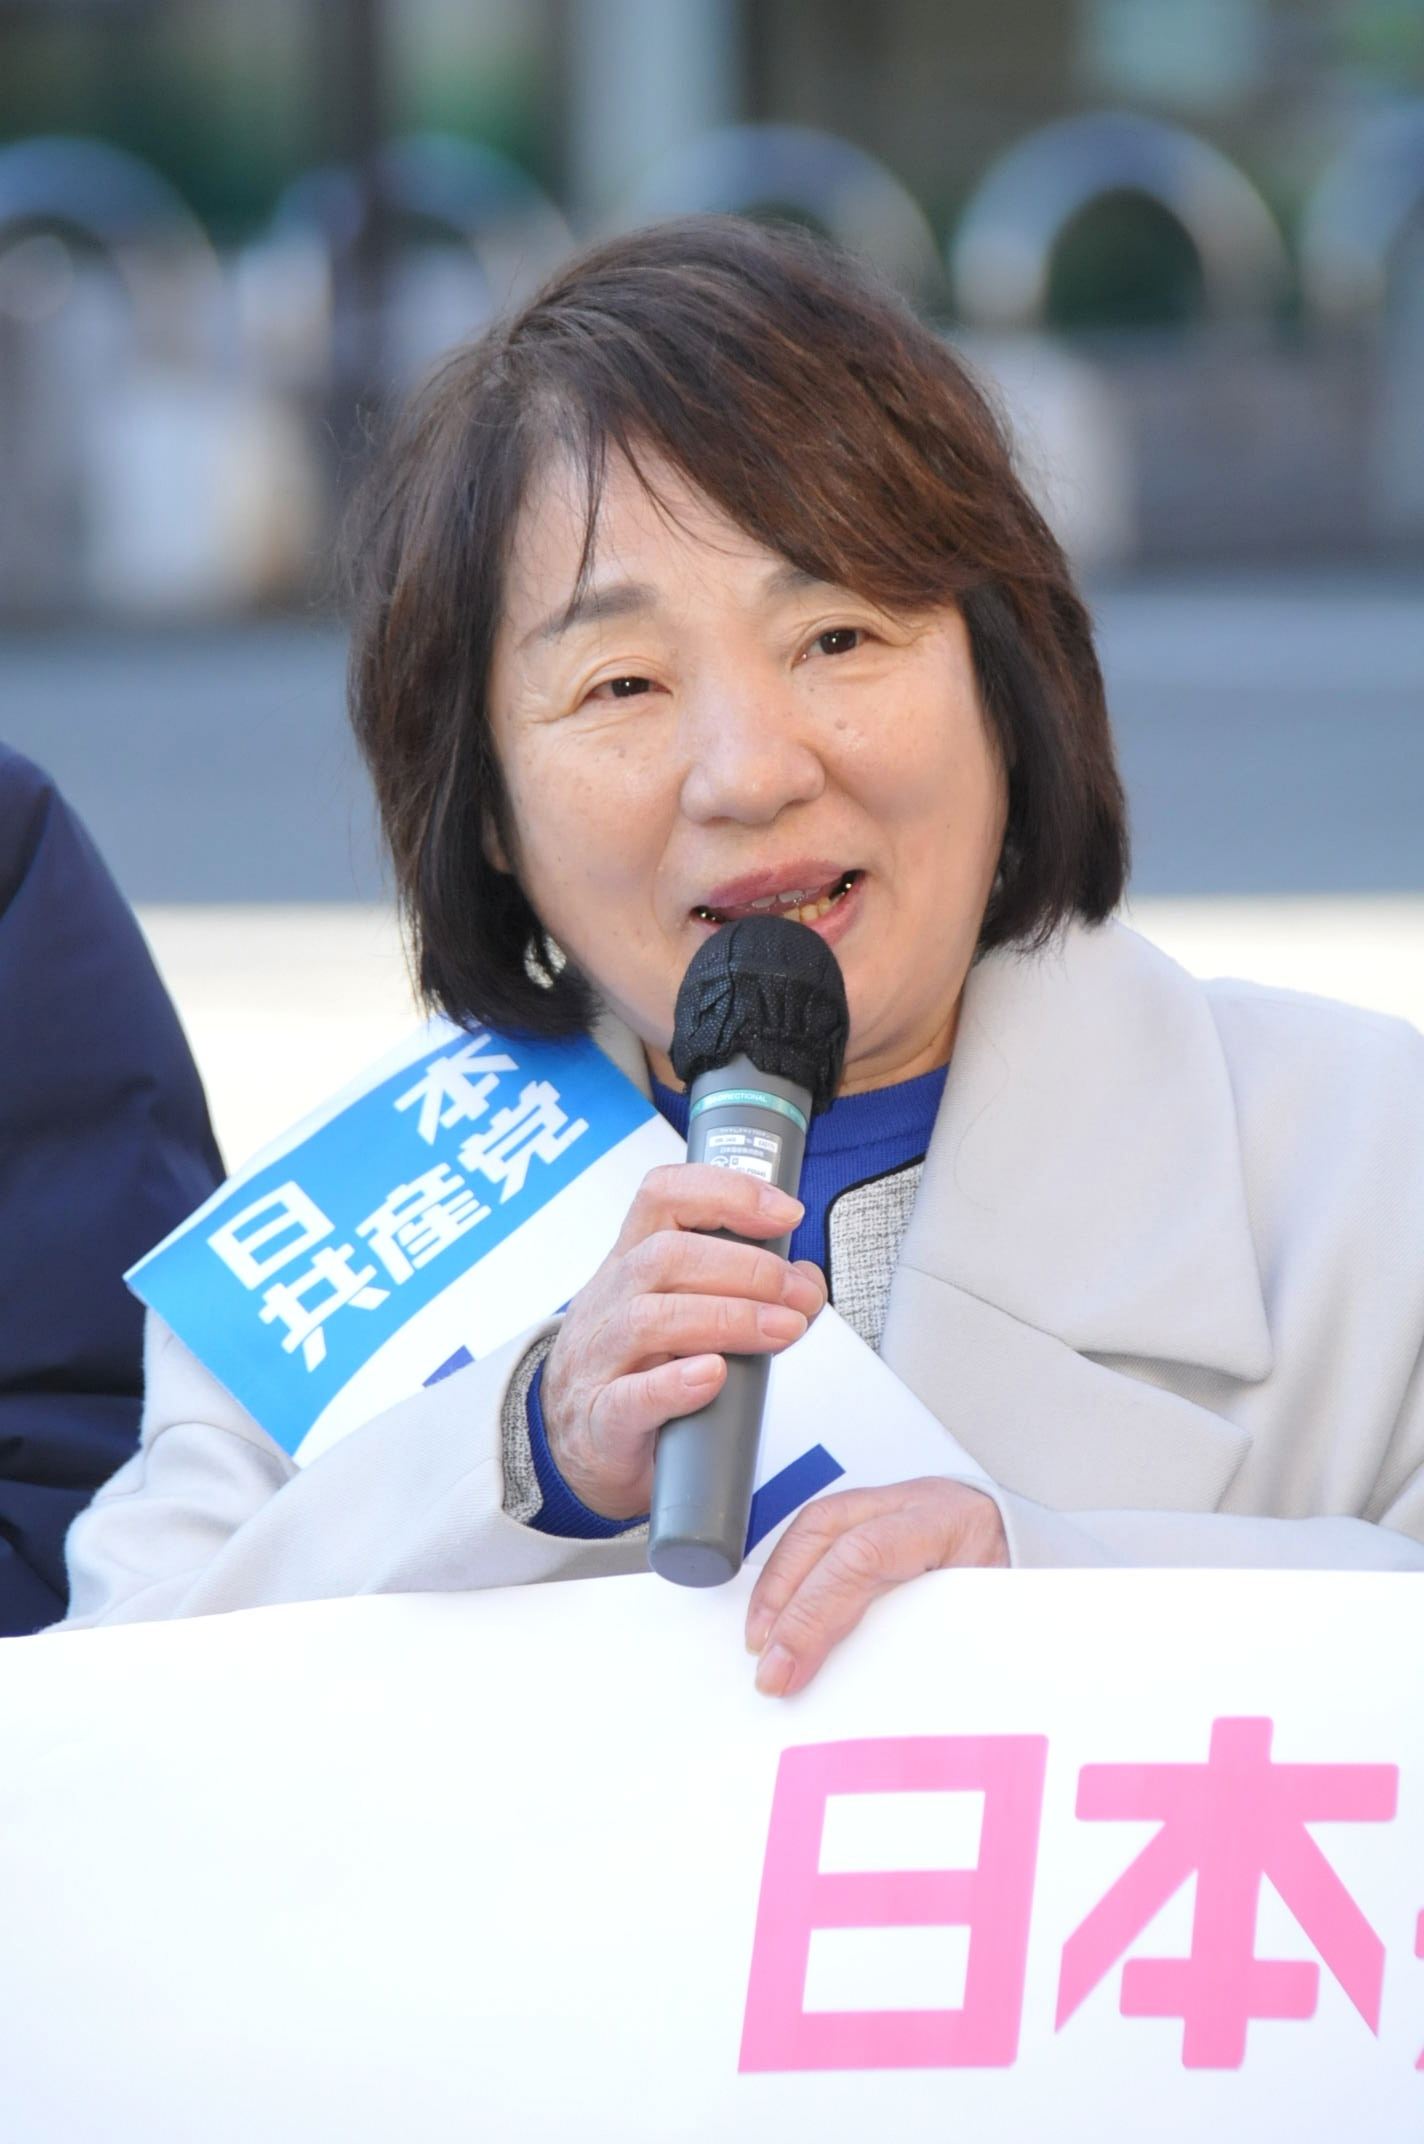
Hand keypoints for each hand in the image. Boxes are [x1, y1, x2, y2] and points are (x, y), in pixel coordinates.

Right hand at [539, 1164, 827, 1519]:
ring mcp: (598, 1360)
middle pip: (666, 1256)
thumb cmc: (634, 1370)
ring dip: (729, 1319)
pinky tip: (714, 1376)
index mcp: (630, 1262)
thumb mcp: (677, 1313)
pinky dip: (676, 1384)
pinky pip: (630, 1397)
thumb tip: (805, 1279)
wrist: (576, 1446)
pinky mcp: (600, 1420)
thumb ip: (737, 1290)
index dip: (727, 1193)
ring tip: (782, 1331)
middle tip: (800, 1294)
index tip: (785, 1213)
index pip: (663, 1196)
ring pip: (648, 1318)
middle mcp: (608, 1300)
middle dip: (749, 1268)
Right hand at [744, 1477, 1007, 1695]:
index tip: (789, 1665)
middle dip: (784, 1599)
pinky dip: (789, 1572)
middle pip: (826, 1533)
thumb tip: (885, 1701)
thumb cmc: (1017, 1583)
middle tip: (765, 1661)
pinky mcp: (873, 1513)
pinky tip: (777, 1610)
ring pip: (814, 1525)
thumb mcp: (991, 1618)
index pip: (863, 1555)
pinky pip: (818, 1532)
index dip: (815, 1612)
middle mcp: (912, 1504)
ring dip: (777, 1582)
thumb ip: (940, 1645)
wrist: (1030, 1544)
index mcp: (946, 1524)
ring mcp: (889, 1502)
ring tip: (760, 1638)